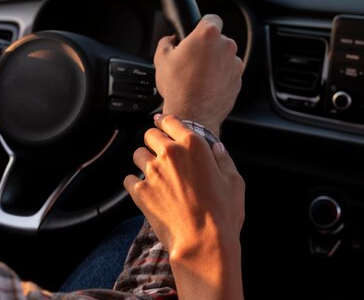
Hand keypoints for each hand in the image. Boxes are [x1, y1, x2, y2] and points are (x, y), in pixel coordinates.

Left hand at [124, 115, 244, 299]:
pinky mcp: (139, 191)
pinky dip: (134, 183)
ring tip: (153, 173)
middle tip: (160, 153)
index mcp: (193, 145)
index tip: (162, 125)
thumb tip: (218, 148)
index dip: (165, 122)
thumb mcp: (234, 182)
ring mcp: (152, 171)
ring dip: (143, 160)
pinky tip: (145, 190)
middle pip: (149, 135)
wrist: (203, 242)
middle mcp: (169, 153)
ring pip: (137, 154)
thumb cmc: (222, 214)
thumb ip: (224, 160)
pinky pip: (129, 179)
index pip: (170, 121)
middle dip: (154, 141)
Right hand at [154, 14, 242, 136]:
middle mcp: (226, 46)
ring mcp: (234, 64)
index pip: (211, 18)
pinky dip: (219, 77)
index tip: (196, 34)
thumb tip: (170, 40)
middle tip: (191, 60)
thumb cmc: (178, 87)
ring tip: (198, 76)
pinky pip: (228, 73)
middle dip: (206, 47)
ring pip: (224, 57)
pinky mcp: (238, 80)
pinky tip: (205, 86)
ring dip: (214, 63)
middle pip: (217, 39)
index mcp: (208, 35)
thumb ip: (167, 41)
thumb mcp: (161, 58)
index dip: (201, 25)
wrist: (192, 115)